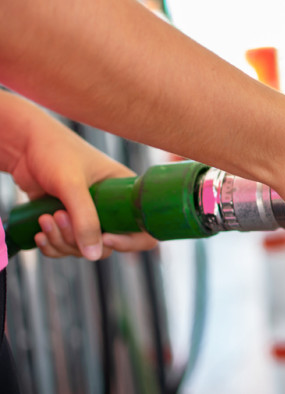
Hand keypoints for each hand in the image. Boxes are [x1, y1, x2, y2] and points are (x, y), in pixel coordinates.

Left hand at [7, 109, 156, 259]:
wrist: (23, 147)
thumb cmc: (55, 152)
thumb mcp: (73, 185)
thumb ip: (84, 219)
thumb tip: (93, 255)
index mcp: (125, 193)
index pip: (143, 229)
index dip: (130, 241)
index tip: (106, 238)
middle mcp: (111, 208)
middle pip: (107, 245)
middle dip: (79, 239)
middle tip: (60, 216)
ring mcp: (88, 217)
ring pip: (83, 248)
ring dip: (61, 241)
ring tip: (46, 218)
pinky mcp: (68, 223)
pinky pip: (65, 248)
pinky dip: (52, 246)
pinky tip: (40, 233)